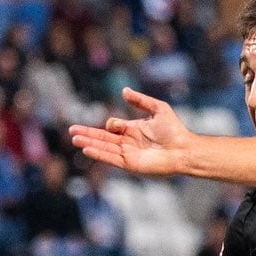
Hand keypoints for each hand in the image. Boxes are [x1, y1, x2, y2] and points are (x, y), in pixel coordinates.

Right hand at [69, 88, 196, 176]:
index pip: (113, 126)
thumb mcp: (157, 108)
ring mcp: (127, 154)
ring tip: (74, 139)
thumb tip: (123, 91)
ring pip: (103, 147)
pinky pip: (110, 158)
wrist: (183, 148)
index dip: (112, 124)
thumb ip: (140, 100)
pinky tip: (87, 150)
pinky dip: (98, 154)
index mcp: (133, 130)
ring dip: (88, 143)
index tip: (119, 125)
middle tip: (71, 131)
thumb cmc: (174, 130)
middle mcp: (128, 142)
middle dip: (87, 134)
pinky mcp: (129, 164)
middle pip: (102, 138)